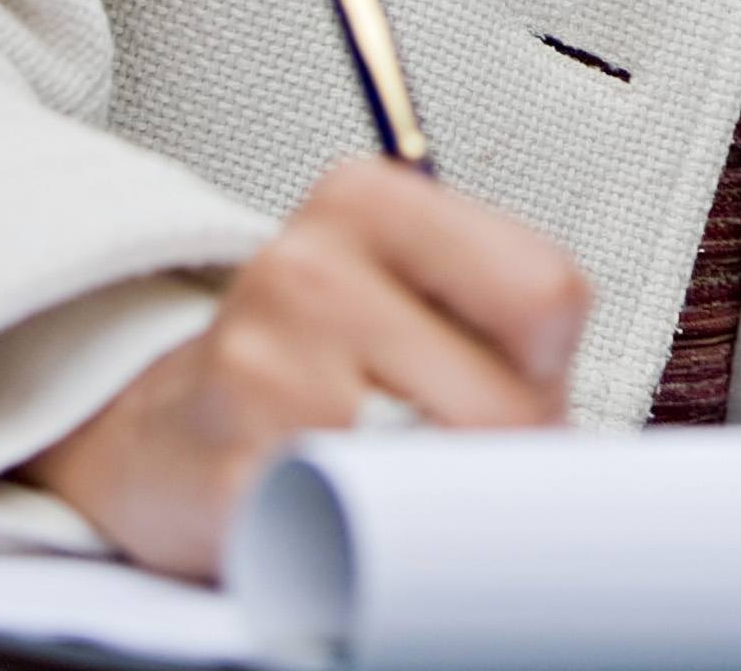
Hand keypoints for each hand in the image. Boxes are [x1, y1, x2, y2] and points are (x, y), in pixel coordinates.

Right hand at [25, 159, 588, 579]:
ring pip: (445, 470)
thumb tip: (575, 417)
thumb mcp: (409, 289)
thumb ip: (504, 311)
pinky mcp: (235, 473)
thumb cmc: (316, 363)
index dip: (549, 360)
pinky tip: (351, 511)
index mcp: (366, 199)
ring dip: (446, 500)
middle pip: (505, 402)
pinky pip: (370, 529)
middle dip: (507, 449)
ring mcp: (262, 369)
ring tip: (406, 480)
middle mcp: (307, 268)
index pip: (544, 290)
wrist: (165, 435)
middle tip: (464, 451)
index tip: (517, 371)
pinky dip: (382, 542)